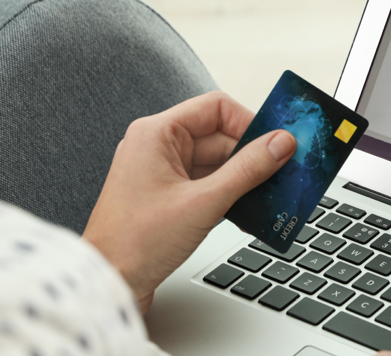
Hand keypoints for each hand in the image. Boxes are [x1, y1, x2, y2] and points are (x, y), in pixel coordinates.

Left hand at [82, 91, 295, 313]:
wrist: (108, 283)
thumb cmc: (136, 242)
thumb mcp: (203, 202)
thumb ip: (247, 169)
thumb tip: (281, 144)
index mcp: (157, 134)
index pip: (215, 108)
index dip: (249, 122)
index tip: (276, 143)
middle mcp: (158, 147)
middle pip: (221, 138)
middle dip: (252, 157)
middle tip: (282, 173)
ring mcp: (163, 173)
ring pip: (218, 164)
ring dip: (244, 180)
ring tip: (269, 197)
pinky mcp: (169, 197)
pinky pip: (209, 185)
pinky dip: (231, 196)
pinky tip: (250, 213)